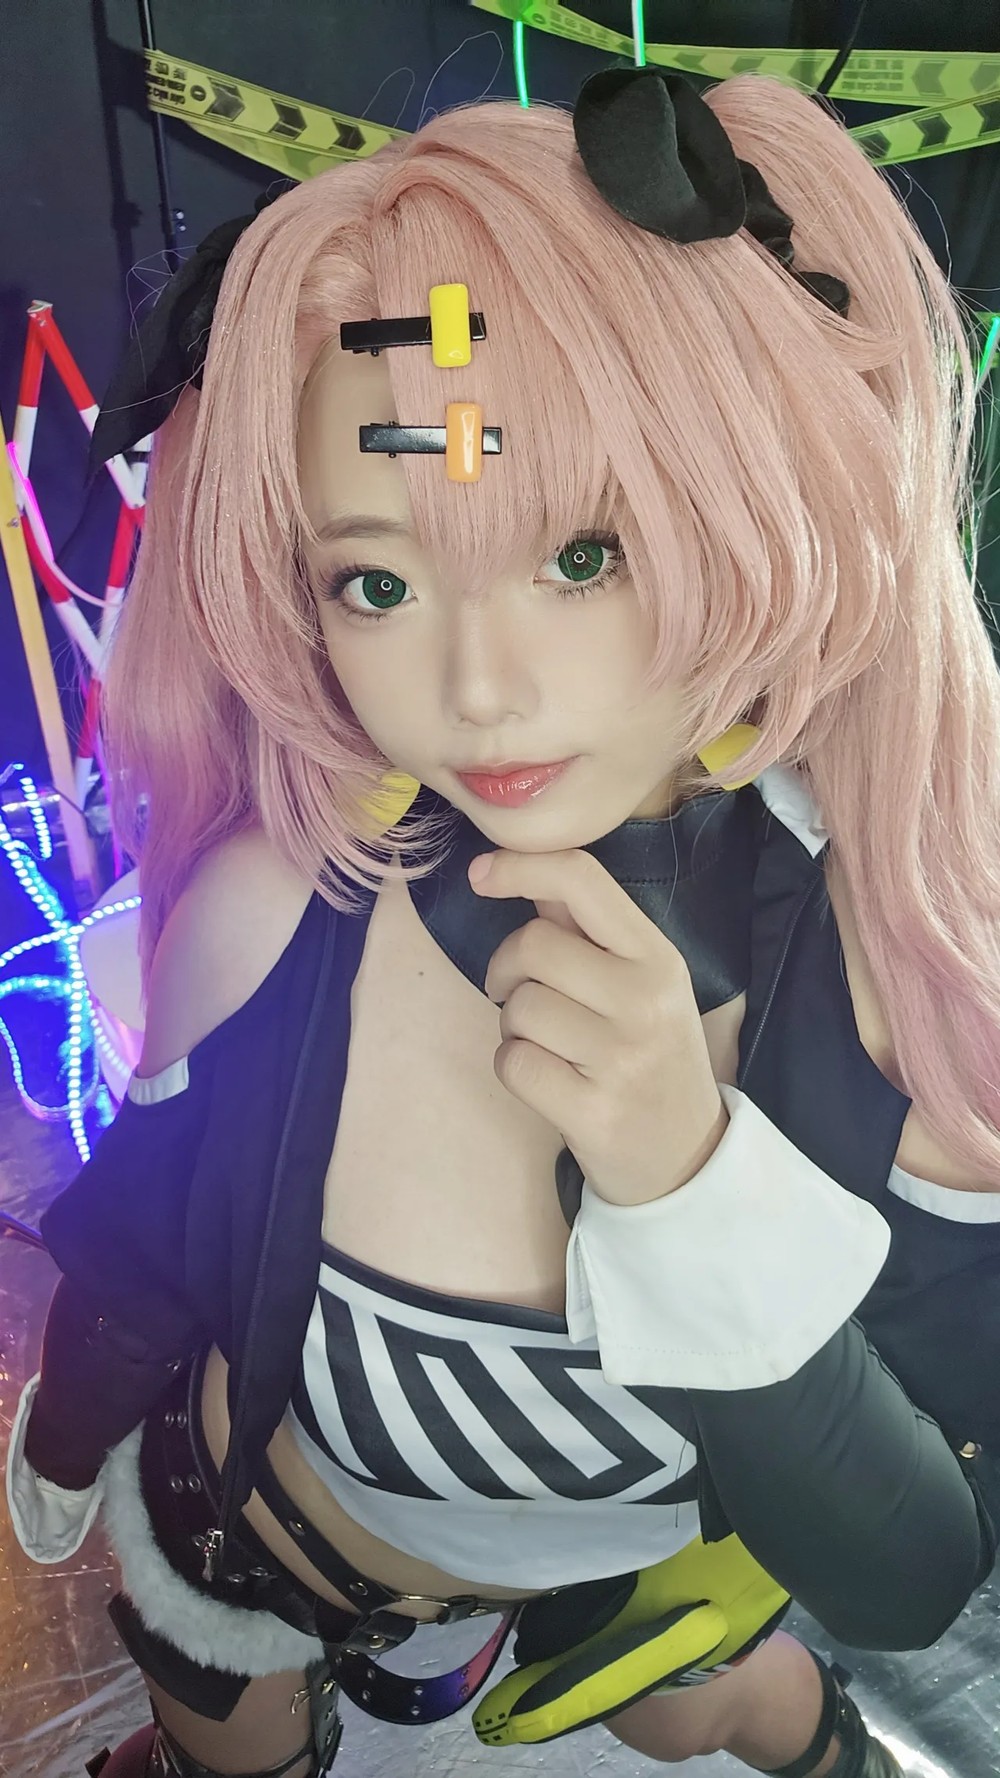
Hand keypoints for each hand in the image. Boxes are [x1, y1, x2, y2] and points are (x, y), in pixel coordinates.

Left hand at [469, 848, 728, 1205]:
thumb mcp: (642, 985)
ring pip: (518, 1007)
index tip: (480, 875)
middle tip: (522, 996)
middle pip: (533, 945)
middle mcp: (645, 1000)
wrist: (687, 1158)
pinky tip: (547, 1079)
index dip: (521, 866)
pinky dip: (513, 1067)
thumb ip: (587, 932)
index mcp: (658, 958)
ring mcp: (621, 1058)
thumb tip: (523, 873)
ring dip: (513, 1026)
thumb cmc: (651, 1057)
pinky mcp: (592, 1111)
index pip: (583, 882)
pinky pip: (512, 1062)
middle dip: (507, 969)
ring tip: (550, 1046)